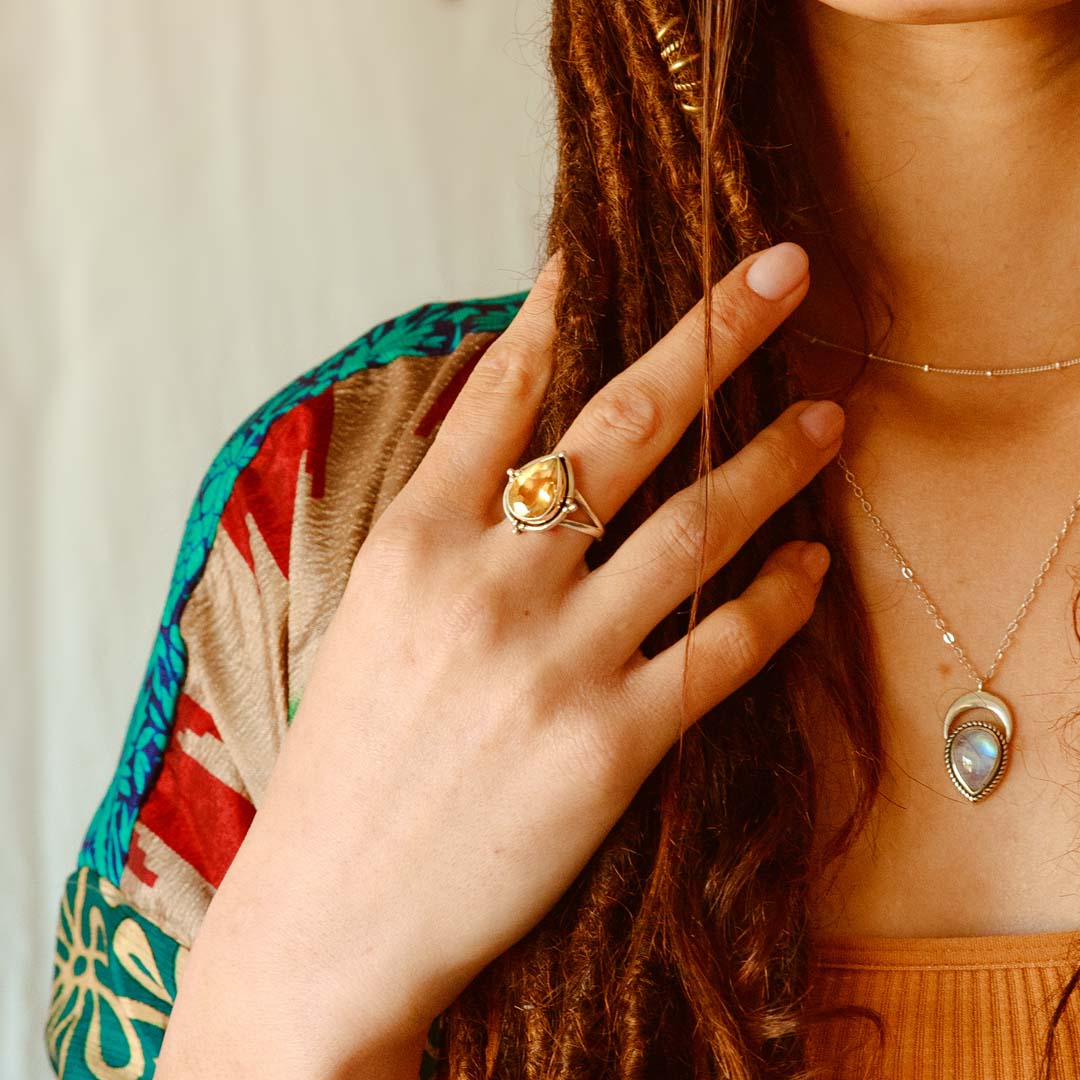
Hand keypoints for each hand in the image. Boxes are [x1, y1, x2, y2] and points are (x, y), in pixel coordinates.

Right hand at [158, 241, 841, 1078]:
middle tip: (780, 276)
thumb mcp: (370, 617)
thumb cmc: (348, 759)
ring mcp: (557, 660)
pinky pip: (720, 648)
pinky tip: (808, 565)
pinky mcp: (612, 743)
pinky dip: (777, 600)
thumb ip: (441, 529)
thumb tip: (512, 455)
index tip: (603, 253)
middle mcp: (491, 582)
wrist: (336, 908)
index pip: (501, 391)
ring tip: (826, 420)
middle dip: (712, 337)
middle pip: (623, 427)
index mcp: (416, 541)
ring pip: (692, 527)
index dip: (559, 309)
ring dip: (770, 463)